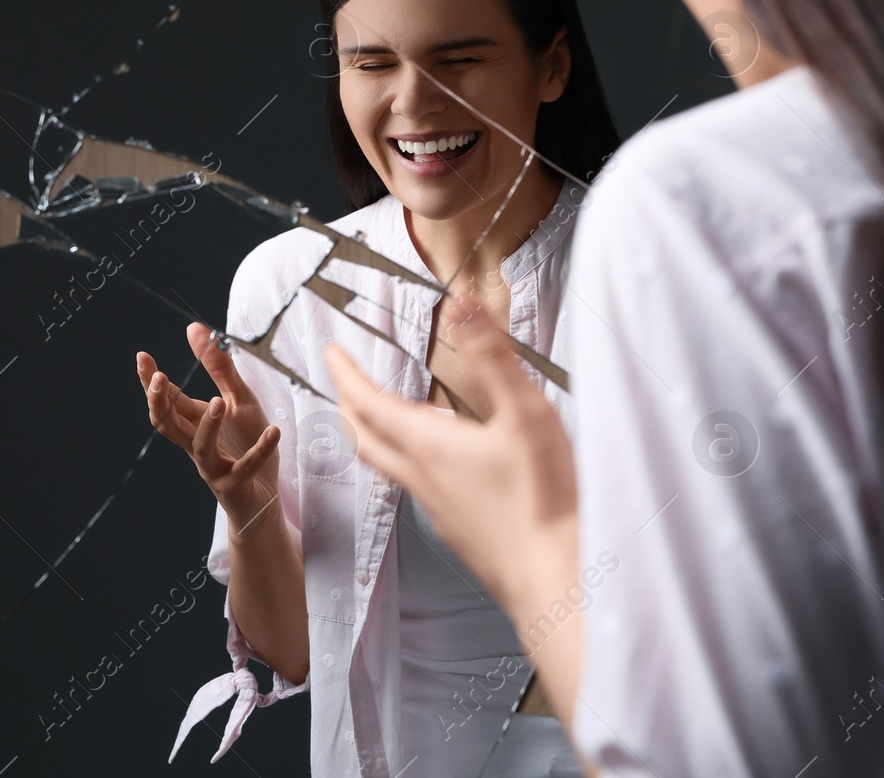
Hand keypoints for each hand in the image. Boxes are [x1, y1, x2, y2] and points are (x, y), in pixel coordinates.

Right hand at [137, 322, 281, 533]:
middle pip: (167, 425)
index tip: (142, 357)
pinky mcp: (237, 484)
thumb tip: (195, 328)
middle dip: (158, 403)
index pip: (166, 400)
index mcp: (195, 422)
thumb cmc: (245, 443)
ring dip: (208, 425)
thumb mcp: (238, 399)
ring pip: (201, 448)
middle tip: (159, 379)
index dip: (151, 380)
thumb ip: (219, 367)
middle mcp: (197, 444)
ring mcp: (215, 466)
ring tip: (219, 403)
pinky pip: (246, 467)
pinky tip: (273, 432)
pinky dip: (260, 450)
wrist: (261, 496)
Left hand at [324, 300, 577, 609]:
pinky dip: (409, 463)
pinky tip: (438, 464)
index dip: (346, 374)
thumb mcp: (526, 413)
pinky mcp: (457, 530)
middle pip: (366, 438)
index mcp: (430, 445)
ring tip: (382, 417)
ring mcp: (437, 509)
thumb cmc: (542, 499)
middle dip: (350, 406)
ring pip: (389, 466)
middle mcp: (422, 478)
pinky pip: (418, 488)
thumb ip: (493, 358)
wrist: (552, 577)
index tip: (330, 352)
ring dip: (374, 435)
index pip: (370, 403)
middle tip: (343, 383)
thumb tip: (461, 307)